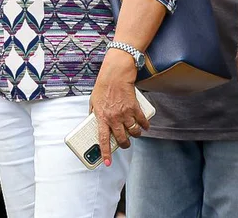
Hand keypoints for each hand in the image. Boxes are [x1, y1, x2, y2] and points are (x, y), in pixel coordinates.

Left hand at [90, 51, 147, 166]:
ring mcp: (125, 114)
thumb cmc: (102, 87)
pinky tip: (145, 126)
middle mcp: (114, 118)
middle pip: (122, 139)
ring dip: (135, 135)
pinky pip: (142, 121)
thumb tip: (93, 122)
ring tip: (135, 134)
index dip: (105, 153)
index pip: (103, 140)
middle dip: (125, 145)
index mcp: (102, 118)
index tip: (107, 162)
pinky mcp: (135, 108)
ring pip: (134, 132)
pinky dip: (145, 126)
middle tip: (125, 144)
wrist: (115, 75)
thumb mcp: (93, 102)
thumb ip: (94, 114)